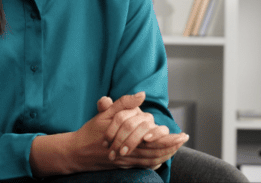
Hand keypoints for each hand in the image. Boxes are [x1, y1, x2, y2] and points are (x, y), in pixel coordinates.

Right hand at [29, 93, 188, 176]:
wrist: (76, 152)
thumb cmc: (90, 132)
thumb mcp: (105, 114)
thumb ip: (124, 103)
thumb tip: (141, 94)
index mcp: (125, 139)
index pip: (153, 141)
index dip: (169, 139)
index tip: (182, 134)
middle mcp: (128, 154)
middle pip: (156, 153)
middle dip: (172, 147)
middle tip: (184, 139)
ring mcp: (127, 162)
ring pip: (151, 161)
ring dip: (166, 154)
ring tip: (177, 146)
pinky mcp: (124, 166)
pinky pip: (143, 166)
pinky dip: (155, 162)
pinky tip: (163, 157)